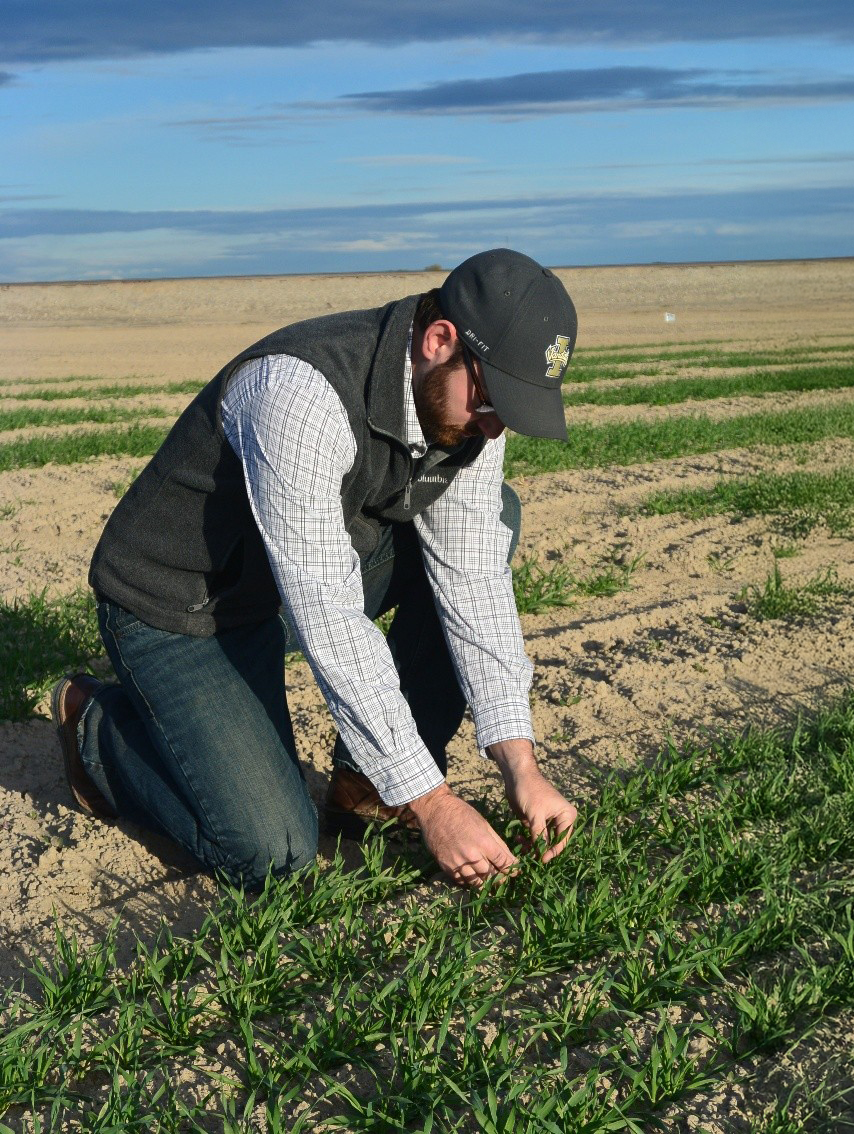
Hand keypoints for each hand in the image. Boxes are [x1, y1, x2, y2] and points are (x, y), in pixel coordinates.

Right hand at [407, 783, 517, 887]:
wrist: (435, 810)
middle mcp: (471, 855)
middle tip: (502, 875)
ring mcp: (457, 863)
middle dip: (499, 876)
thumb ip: (497, 843)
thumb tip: (510, 858)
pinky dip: (469, 880)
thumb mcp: (484, 824)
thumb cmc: (462, 813)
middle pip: (491, 875)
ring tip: (487, 876)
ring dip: (484, 880)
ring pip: (476, 882)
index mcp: (483, 842)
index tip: (515, 870)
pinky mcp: (446, 866)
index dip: (512, 868)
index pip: (503, 862)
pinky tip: (472, 874)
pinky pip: (461, 881)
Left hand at [488, 740, 576, 862]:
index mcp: (567, 816)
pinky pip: (535, 836)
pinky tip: (518, 839)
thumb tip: (542, 855)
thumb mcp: (535, 815)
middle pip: (553, 842)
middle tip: (528, 856)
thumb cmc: (530, 791)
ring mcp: (549, 821)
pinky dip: (528, 840)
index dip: (552, 852)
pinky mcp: (537, 821)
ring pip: (543, 841)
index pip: (562, 840)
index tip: (541, 860)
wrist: (517, 775)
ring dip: (532, 846)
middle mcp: (561, 820)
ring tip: (521, 845)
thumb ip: (540, 836)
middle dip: (541, 849)